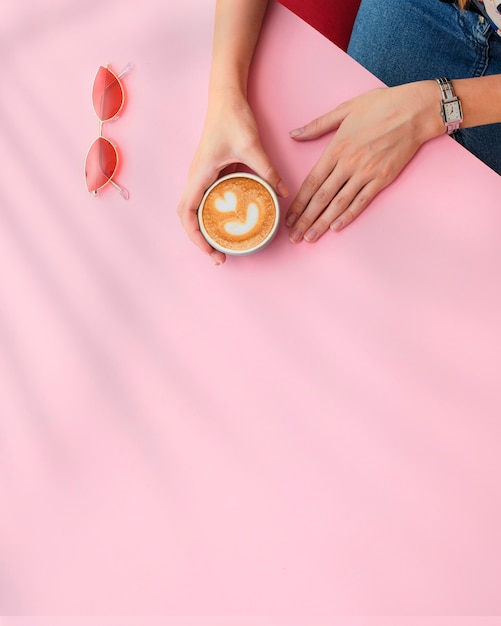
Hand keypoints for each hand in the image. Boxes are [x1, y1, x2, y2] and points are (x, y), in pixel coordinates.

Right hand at [177, 89, 288, 264]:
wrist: (226, 97)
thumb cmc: (232, 118)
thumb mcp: (252, 146)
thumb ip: (267, 169)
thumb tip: (285, 192)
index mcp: (199, 175)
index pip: (187, 213)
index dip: (195, 236)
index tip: (210, 251)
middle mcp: (196, 178)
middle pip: (189, 217)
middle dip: (201, 240)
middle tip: (220, 257)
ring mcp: (203, 176)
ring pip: (197, 210)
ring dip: (206, 230)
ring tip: (225, 247)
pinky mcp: (211, 172)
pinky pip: (209, 200)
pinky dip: (215, 216)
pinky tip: (232, 224)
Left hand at [286, 81, 442, 242]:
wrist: (415, 110)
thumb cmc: (381, 105)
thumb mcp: (345, 109)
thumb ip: (317, 125)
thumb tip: (293, 134)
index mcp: (336, 148)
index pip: (311, 182)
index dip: (298, 202)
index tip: (288, 217)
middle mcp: (348, 164)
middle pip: (321, 197)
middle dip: (305, 219)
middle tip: (294, 236)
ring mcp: (366, 173)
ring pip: (339, 203)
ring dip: (322, 223)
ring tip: (310, 237)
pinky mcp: (382, 179)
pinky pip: (362, 201)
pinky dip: (348, 216)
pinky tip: (336, 227)